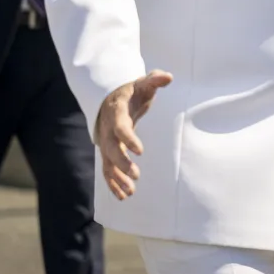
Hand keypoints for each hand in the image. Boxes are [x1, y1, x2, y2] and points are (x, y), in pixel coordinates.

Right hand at [94, 70, 172, 199]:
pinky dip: (112, 183)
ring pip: (107, 162)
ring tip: (130, 192)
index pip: (120, 126)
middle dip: (121, 163)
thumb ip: (155, 80)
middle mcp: (107, 128)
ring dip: (117, 178)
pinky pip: (107, 169)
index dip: (128, 138)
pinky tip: (122, 196)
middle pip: (110, 148)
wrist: (112, 97)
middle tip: (136, 174)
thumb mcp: (143, 83)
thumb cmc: (132, 91)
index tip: (140, 150)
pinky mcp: (107, 151)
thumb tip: (168, 77)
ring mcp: (105, 141)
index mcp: (116, 111)